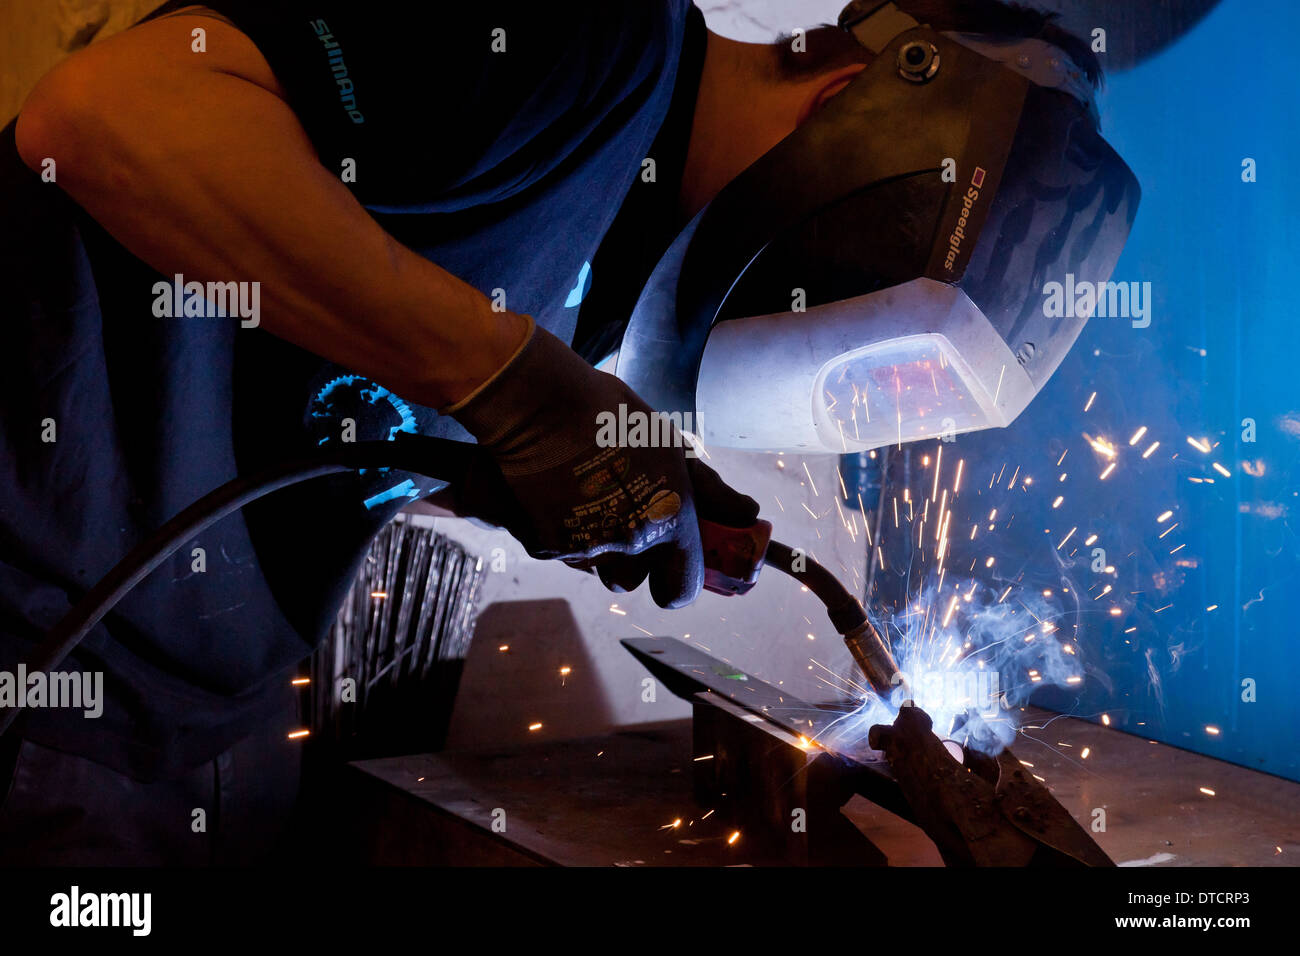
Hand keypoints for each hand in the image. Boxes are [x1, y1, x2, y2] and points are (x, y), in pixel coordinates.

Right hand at [446, 317, 757, 606]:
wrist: (536, 403)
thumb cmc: (608, 413)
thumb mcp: (668, 444)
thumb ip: (710, 490)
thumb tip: (747, 514)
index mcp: (667, 517)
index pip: (681, 588)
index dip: (677, 585)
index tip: (672, 570)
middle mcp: (629, 540)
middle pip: (629, 581)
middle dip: (627, 563)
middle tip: (621, 522)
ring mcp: (584, 546)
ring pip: (593, 565)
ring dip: (595, 546)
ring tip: (586, 498)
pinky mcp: (544, 544)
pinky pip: (560, 551)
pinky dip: (561, 531)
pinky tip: (557, 493)